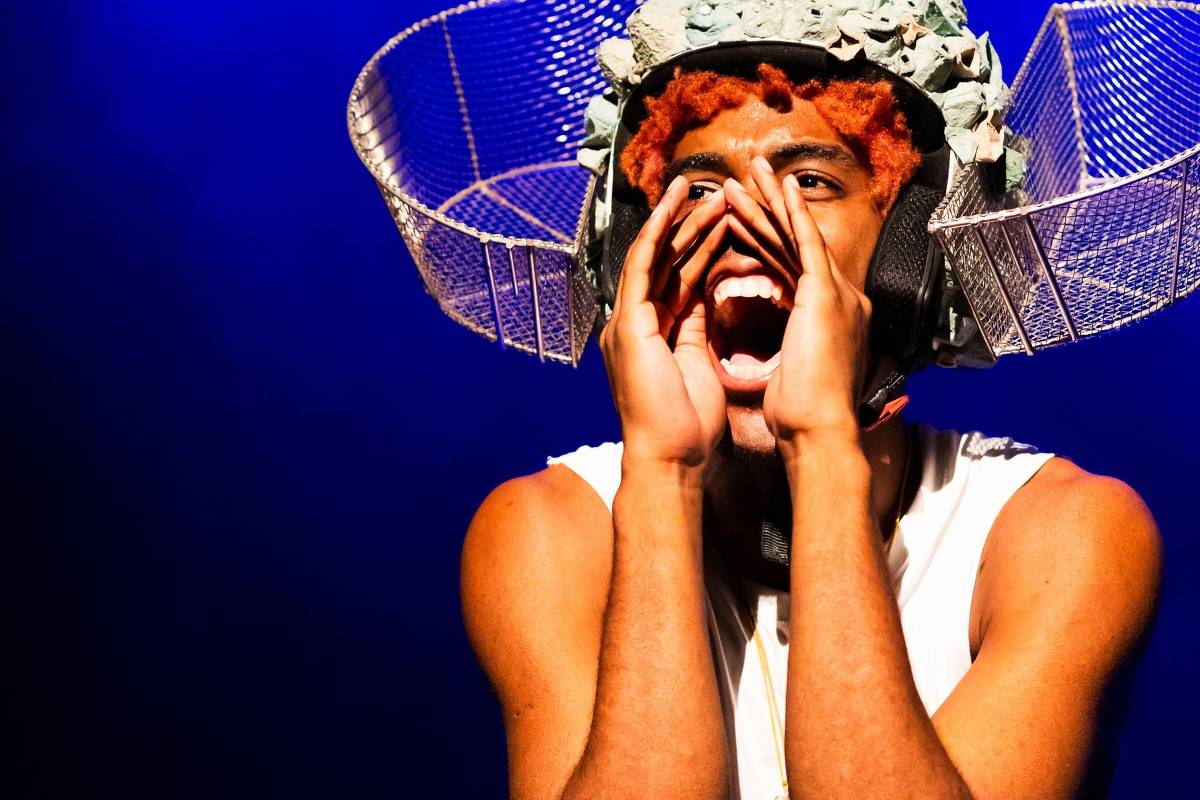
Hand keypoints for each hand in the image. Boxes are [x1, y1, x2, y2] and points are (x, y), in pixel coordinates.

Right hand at [598, 176, 729, 470]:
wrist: (670, 455)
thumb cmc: (689, 425)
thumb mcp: (698, 366)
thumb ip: (697, 332)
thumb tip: (708, 306)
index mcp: (655, 333)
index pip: (679, 278)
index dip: (702, 248)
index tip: (728, 223)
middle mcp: (636, 321)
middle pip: (666, 261)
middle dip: (691, 225)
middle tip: (719, 194)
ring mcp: (628, 319)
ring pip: (654, 254)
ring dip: (677, 218)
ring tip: (702, 188)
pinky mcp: (629, 321)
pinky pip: (644, 263)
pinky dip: (659, 231)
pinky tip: (677, 205)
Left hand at [722, 157, 872, 452]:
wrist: (817, 432)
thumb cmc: (801, 417)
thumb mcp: (792, 373)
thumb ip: (790, 351)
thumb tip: (780, 353)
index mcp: (830, 317)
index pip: (791, 266)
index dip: (766, 239)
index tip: (743, 218)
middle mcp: (841, 298)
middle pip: (795, 243)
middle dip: (769, 209)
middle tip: (748, 177)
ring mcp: (838, 293)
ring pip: (797, 236)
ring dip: (771, 202)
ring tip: (749, 173)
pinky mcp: (826, 294)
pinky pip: (806, 242)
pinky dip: (793, 213)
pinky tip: (780, 187)